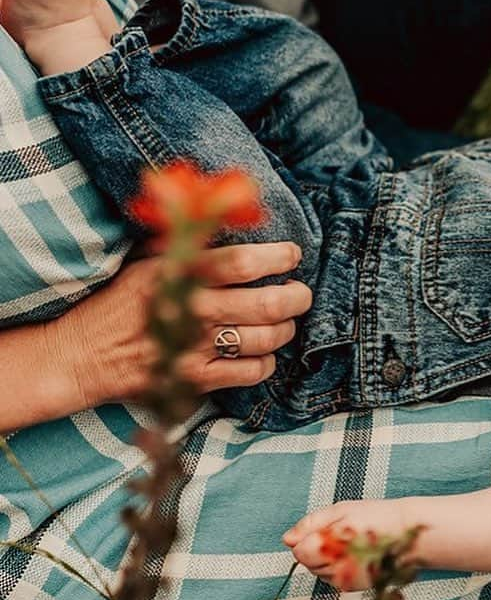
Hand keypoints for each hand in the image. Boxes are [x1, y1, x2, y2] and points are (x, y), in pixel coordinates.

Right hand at [49, 241, 311, 407]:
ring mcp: (195, 349)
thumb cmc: (120, 300)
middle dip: (297, 297)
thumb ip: (190, 244)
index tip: (293, 255)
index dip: (280, 257)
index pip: (245, 262)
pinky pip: (250, 373)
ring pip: (266, 339)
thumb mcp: (148, 261)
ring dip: (286, 329)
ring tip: (284, 321)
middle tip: (300, 293)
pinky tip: (262, 352)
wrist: (80, 355)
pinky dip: (267, 362)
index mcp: (181, 273)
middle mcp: (192, 309)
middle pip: (268, 303)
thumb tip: (232, 218)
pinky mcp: (194, 381)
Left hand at [284, 498, 410, 590]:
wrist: (406, 534)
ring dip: (325, 558)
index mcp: (329, 545)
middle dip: (316, 547)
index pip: (299, 551)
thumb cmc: (374, 516)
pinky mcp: (352, 587)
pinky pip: (332, 578)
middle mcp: (334, 568)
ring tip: (347, 541)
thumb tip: (287, 538)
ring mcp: (344, 581)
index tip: (326, 527)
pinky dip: (336, 567)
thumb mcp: (340, 509)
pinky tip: (352, 553)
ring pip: (318, 572)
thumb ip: (310, 524)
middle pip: (307, 563)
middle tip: (340, 531)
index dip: (309, 537)